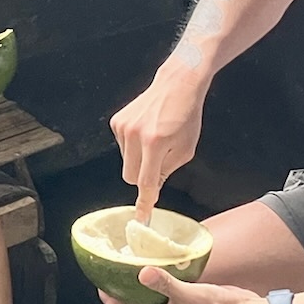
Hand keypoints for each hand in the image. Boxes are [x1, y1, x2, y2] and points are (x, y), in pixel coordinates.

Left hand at [100, 270, 270, 303]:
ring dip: (135, 289)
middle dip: (118, 298)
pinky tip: (157, 266)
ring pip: (146, 303)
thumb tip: (142, 273)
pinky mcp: (187, 299)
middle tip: (111, 277)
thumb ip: (166, 284)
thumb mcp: (189, 296)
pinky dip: (157, 281)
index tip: (110, 295)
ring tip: (128, 269)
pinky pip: (164, 292)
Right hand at [109, 63, 207, 219]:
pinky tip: (145, 132)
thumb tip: (150, 189)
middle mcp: (134, 135)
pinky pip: (122, 148)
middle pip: (131, 176)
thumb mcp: (185, 150)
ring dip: (139, 159)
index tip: (141, 218)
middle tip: (158, 163)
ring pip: (126, 162)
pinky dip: (133, 146)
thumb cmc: (186, 117)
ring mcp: (123, 127)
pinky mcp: (117, 122)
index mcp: (155, 143)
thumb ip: (166, 171)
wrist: (177, 85)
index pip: (146, 182)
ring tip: (154, 140)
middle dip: (143, 176)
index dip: (144, 202)